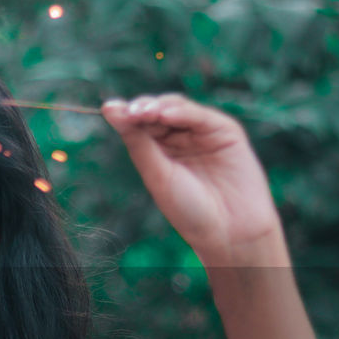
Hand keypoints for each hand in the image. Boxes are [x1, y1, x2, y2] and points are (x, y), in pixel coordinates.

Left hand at [101, 94, 286, 265]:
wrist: (229, 232)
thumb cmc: (189, 210)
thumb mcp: (157, 174)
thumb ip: (137, 141)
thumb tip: (109, 109)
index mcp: (157, 151)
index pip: (139, 125)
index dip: (126, 115)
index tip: (110, 109)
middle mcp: (179, 139)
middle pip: (156, 111)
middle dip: (142, 108)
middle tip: (129, 111)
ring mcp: (202, 133)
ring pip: (177, 108)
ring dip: (159, 107)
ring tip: (144, 112)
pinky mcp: (225, 132)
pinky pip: (201, 116)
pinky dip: (183, 112)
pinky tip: (166, 114)